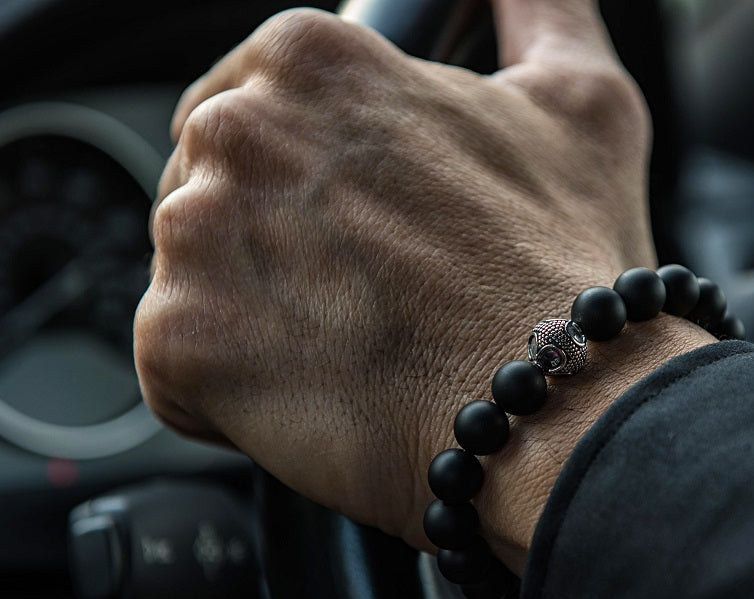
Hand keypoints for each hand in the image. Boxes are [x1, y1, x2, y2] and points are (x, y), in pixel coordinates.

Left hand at [135, 0, 710, 566]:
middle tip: (367, 293)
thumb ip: (538, 13)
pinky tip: (313, 392)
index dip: (305, 181)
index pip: (250, 108)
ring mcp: (194, 233)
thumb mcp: (579, 100)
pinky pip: (175, 370)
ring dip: (254, 319)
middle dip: (274, 246)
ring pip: (194, 280)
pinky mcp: (175, 338)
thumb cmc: (565, 261)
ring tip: (350, 344)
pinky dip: (227, 395)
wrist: (553, 404)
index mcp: (310, 59)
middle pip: (216, 194)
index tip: (354, 225)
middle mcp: (235, 127)